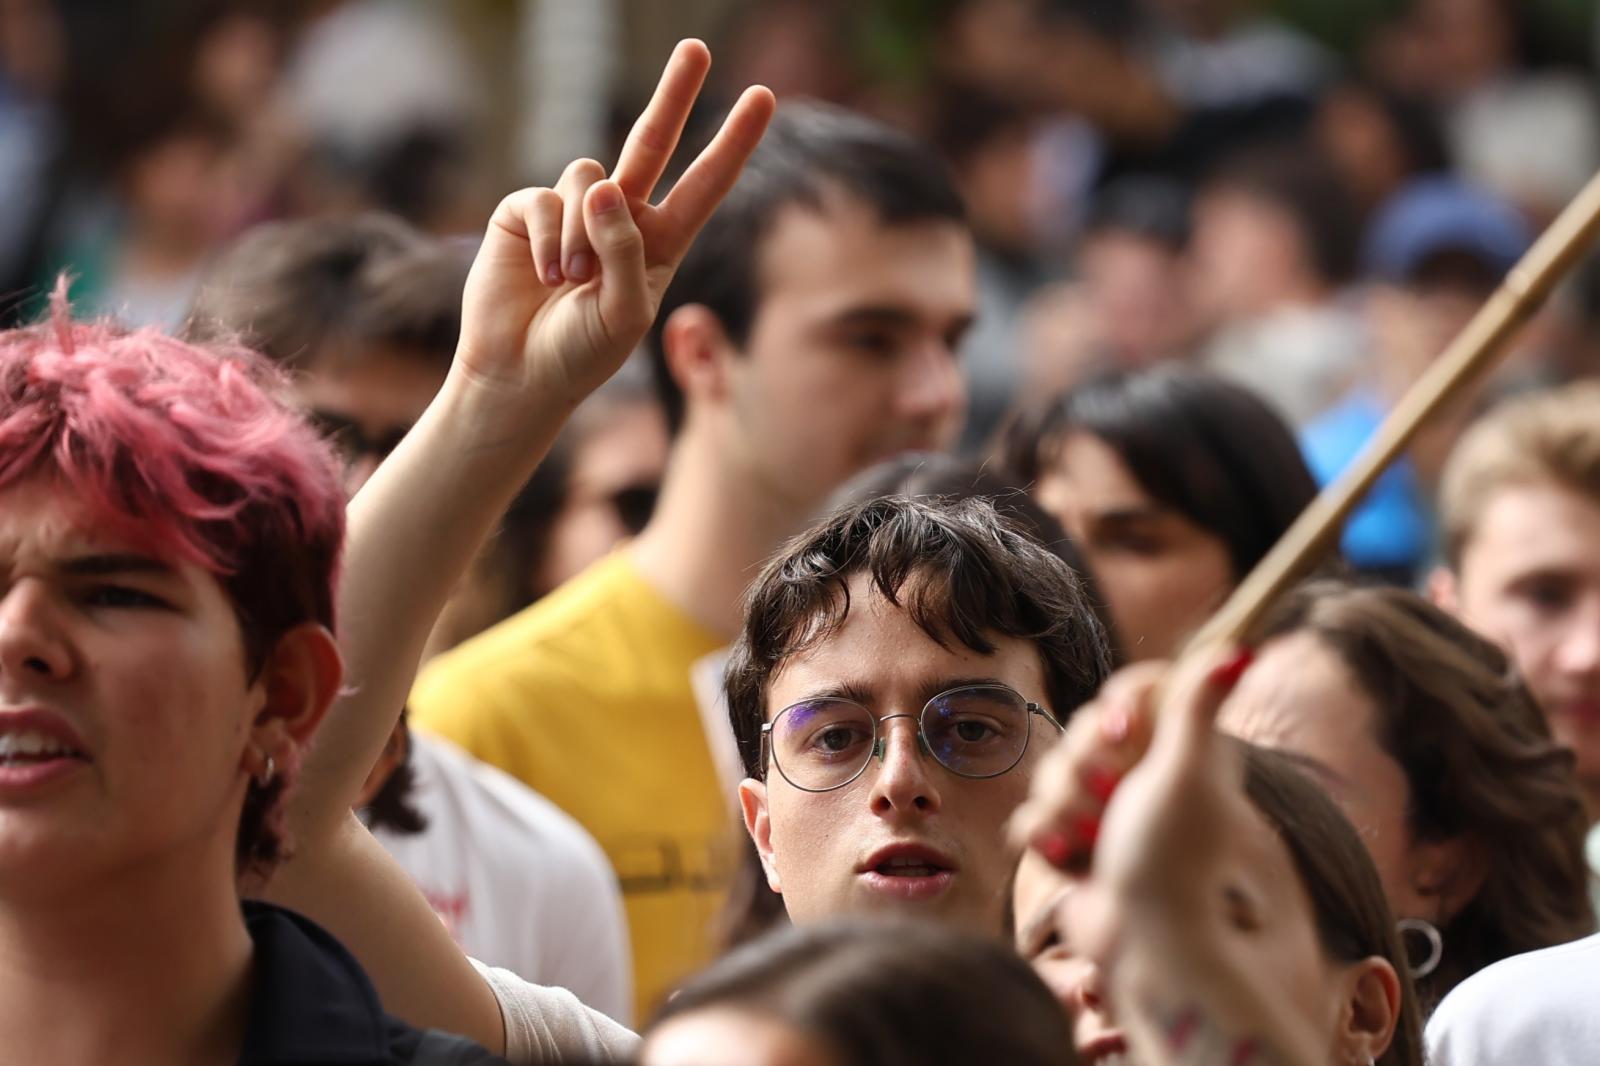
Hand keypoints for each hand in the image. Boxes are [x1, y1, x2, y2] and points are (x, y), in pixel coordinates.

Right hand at [454, 40, 774, 407]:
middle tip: (697, 48)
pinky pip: (546, 199)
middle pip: (652, 141)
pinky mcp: (526, 211)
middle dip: (675, 93)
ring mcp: (573, 210)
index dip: (733, 142)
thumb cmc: (581, 354)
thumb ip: (626, 251)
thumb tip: (605, 185)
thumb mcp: (625, 313)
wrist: (519, 375)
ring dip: (583, 234)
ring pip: (592, 178)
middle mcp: (619, 218)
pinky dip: (548, 238)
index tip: (763, 97)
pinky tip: (542, 275)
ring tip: (569, 282)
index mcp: (660, 244)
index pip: (705, 184)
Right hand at [1008, 650, 1254, 943]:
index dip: (1122, 707)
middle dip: (1086, 767)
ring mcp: (1106, 808)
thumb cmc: (1175, 860)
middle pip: (1085, 728)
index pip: (1137, 688)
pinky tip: (1069, 858)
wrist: (1148, 948)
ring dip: (1066, 809)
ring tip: (1094, 843)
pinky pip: (1036, 814)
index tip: (1128, 737)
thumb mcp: (1190, 772)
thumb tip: (1244, 647)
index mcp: (1182, 746)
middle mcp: (1145, 771)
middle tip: (1113, 799)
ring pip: (1054, 771)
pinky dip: (1048, 836)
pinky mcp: (1075, 841)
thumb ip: (1198, 704)